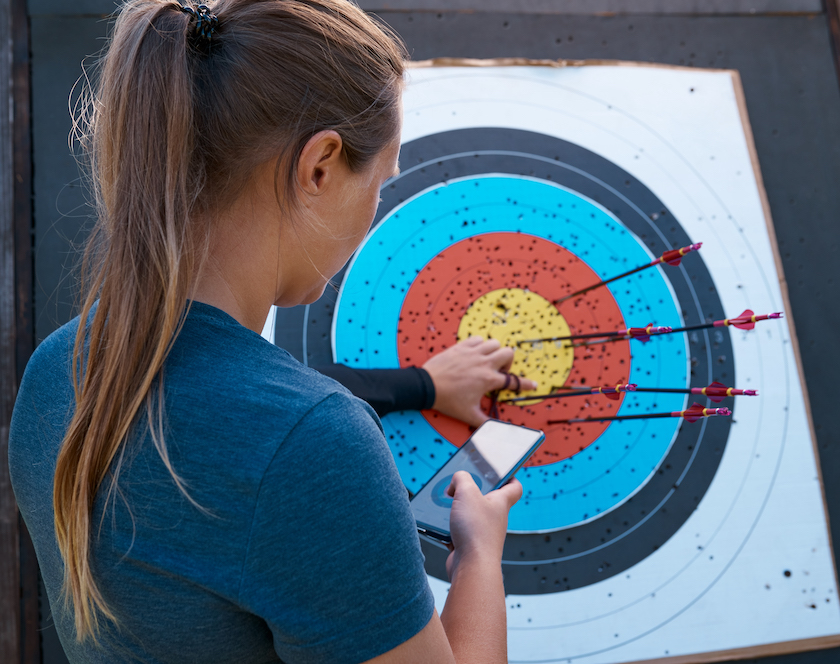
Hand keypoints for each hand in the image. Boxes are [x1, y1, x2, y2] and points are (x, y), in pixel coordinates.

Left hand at [422, 336, 537, 426]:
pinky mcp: (461, 346)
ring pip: (494, 343)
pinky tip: (474, 354)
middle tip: (499, 372)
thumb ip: (486, 423)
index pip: (514, 381)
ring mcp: (472, 353)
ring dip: (494, 351)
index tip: (533, 385)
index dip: (526, 384)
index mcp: (488, 380)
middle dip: (508, 362)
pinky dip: (480, 344)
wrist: (427, 386)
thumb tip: (499, 432)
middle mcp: (483, 364)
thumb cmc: (448, 401)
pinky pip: (478, 339)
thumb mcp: (469, 415)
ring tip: (487, 362)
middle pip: (508, 353)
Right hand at [444, 471, 522, 580]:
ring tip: (442, 503)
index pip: (514, 487)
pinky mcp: (468, 544)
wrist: (472, 567)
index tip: (498, 471)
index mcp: (501, 502)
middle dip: (469, 491)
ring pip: (467, 514)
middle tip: (456, 485)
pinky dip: (446, 527)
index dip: (509, 476)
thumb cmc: (476, 531)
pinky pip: (456, 530)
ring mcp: (481, 532)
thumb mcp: (467, 492)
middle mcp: (494, 517)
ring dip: (454, 508)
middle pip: (485, 498)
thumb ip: (462, 478)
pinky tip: (436, 523)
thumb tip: (456, 482)